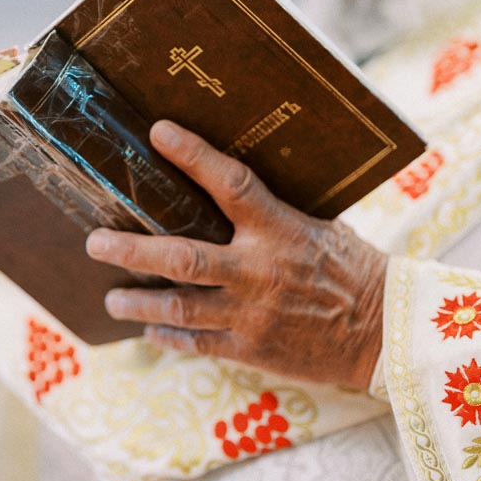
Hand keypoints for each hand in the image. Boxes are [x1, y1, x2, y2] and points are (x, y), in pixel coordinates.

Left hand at [86, 120, 385, 389]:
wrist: (385, 333)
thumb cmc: (353, 269)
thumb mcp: (320, 226)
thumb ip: (274, 211)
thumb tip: (228, 181)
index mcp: (279, 229)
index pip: (231, 183)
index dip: (192, 155)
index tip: (158, 132)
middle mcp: (259, 270)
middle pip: (181, 256)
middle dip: (131, 250)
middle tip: (95, 242)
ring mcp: (251, 313)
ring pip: (178, 306)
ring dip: (137, 302)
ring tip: (111, 298)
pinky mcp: (251, 349)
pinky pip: (197, 342)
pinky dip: (167, 335)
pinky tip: (148, 330)